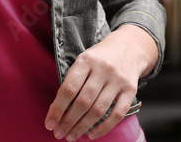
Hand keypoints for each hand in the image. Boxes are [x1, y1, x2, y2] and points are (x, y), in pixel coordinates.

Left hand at [44, 25, 157, 139]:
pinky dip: (104, 128)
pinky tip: (92, 135)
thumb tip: (57, 110)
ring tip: (71, 136)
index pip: (69, 88)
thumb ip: (72, 81)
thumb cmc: (99, 58)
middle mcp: (103, 70)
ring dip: (83, 127)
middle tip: (59, 134)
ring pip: (99, 110)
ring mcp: (118, 80)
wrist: (129, 47)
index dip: (58, 108)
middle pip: (83, 102)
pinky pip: (117, 114)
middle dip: (68, 121)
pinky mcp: (131, 90)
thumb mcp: (83, 60)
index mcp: (86, 60)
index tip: (49, 123)